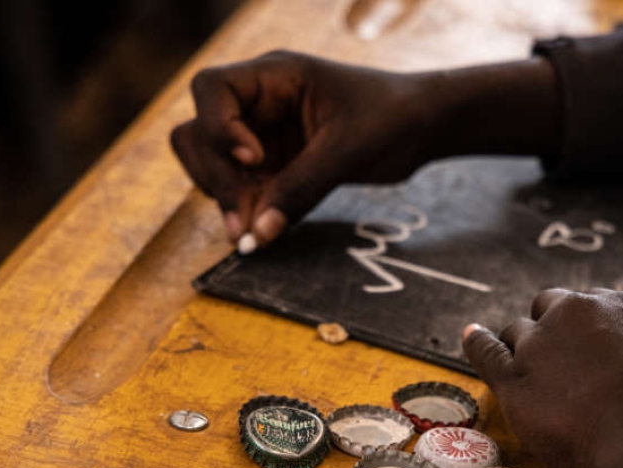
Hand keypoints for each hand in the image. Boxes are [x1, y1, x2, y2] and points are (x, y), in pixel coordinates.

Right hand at [171, 52, 438, 245]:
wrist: (423, 128)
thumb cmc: (391, 118)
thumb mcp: (346, 151)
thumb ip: (300, 189)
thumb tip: (258, 234)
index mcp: (274, 77)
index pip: (212, 89)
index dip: (219, 127)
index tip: (253, 160)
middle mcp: (259, 104)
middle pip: (200, 132)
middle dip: (214, 175)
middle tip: (242, 218)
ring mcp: (262, 136)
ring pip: (211, 163)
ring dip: (222, 197)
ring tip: (248, 232)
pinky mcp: (274, 167)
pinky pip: (241, 189)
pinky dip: (243, 210)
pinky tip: (258, 235)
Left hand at [463, 288, 622, 467]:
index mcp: (619, 305)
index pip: (587, 307)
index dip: (582, 331)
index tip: (582, 350)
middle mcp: (575, 313)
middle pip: (547, 310)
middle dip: (549, 332)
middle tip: (557, 366)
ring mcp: (540, 345)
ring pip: (517, 335)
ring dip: (521, 353)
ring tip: (532, 381)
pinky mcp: (514, 381)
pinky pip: (485, 353)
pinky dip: (477, 345)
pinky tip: (471, 339)